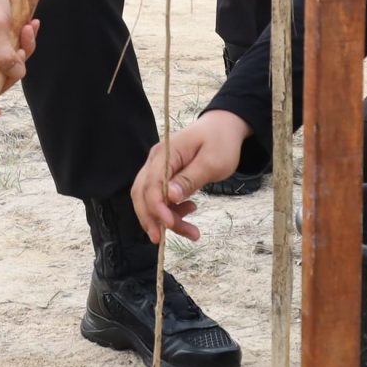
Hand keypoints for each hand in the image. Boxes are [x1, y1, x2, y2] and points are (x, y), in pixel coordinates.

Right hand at [132, 112, 250, 244]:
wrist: (223, 128)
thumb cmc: (220, 142)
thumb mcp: (212, 162)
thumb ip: (190, 179)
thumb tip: (170, 197)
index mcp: (165, 154)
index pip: (151, 184)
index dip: (157, 207)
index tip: (169, 225)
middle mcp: (155, 161)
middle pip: (142, 194)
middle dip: (152, 218)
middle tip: (164, 239)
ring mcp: (158, 169)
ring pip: (149, 199)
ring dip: (164, 219)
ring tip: (190, 231)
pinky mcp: (164, 177)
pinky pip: (160, 198)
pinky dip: (170, 211)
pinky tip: (188, 212)